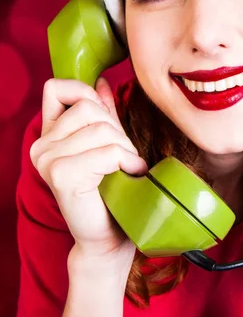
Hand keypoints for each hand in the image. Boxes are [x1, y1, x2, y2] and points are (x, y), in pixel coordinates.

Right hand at [29, 77, 146, 261]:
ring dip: (124, 148)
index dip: (86, 94)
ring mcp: (46, 160)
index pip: (57, 88)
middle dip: (116, 128)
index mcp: (48, 134)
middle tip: (123, 156)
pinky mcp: (61, 176)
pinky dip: (126, 161)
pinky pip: (106, 152)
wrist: (109, 234)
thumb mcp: (109, 142)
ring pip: (100, 129)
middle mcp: (40, 146)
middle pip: (88, 107)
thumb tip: (102, 81)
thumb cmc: (112, 189)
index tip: (106, 118)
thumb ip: (103, 113)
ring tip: (125, 167)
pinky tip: (128, 175)